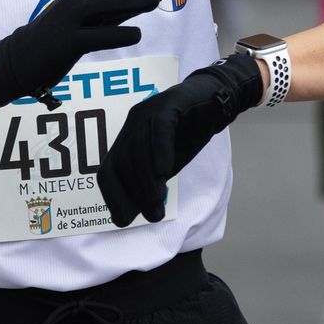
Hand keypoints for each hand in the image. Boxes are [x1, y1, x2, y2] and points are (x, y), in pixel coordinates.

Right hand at [0, 0, 175, 107]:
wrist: (23, 57)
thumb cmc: (62, 32)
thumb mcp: (88, 12)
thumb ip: (118, 2)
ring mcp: (69, 19)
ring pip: (102, 4)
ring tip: (156, 0)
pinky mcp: (66, 44)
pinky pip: (94, 37)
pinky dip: (116, 35)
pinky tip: (137, 35)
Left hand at [99, 54, 262, 227]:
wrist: (215, 102)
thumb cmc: (188, 134)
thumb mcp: (167, 164)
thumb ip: (153, 183)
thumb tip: (142, 211)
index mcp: (126, 140)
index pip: (108, 172)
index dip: (113, 197)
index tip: (124, 220)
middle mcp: (132, 125)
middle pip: (121, 162)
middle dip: (134, 193)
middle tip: (153, 215)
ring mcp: (148, 111)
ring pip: (138, 148)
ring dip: (146, 179)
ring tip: (158, 202)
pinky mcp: (168, 104)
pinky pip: (160, 128)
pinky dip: (160, 151)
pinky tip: (165, 171)